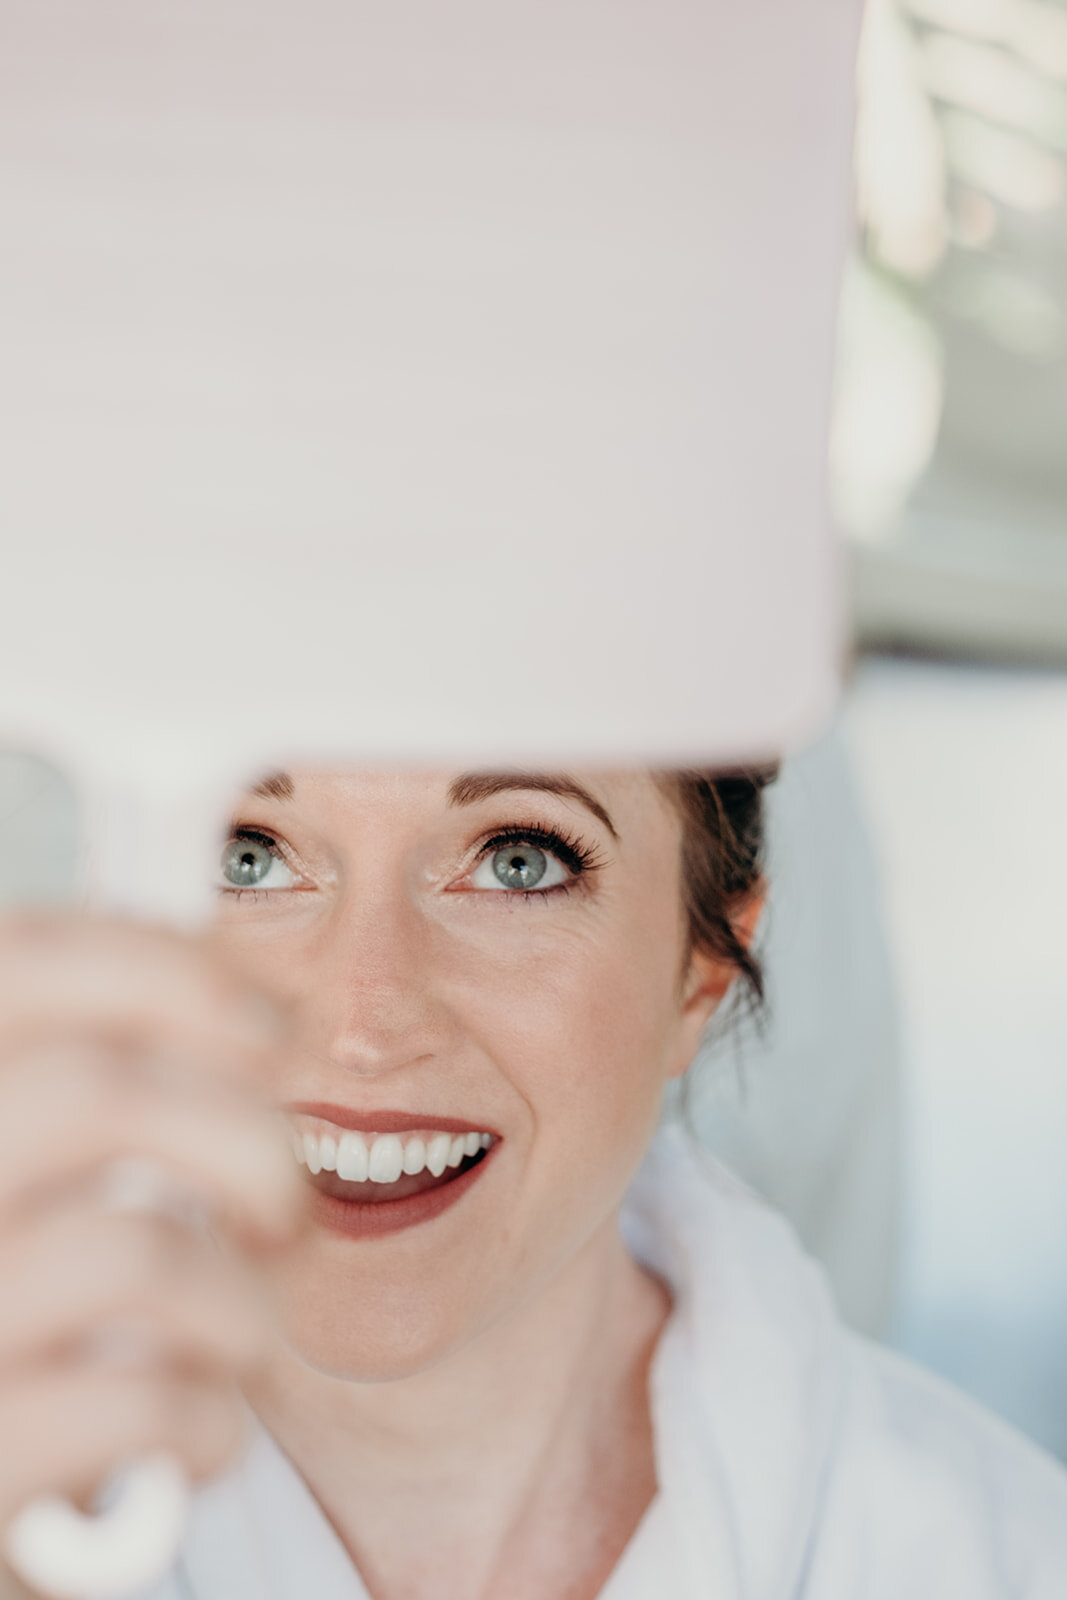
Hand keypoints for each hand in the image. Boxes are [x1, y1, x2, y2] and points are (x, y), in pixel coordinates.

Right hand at [0, 912, 302, 1586]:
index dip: (168, 968)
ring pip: (140, 1254)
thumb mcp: (31, 1168)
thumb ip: (93, 1083)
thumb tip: (245, 1008)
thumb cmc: (26, 1307)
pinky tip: (191, 1438)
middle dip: (245, 1139)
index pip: (27, 960)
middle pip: (102, 1091)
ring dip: (237, 1300)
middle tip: (286, 1203)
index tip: (269, 1025)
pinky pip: (141, 1404)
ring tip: (233, 1339)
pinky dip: (207, 1420)